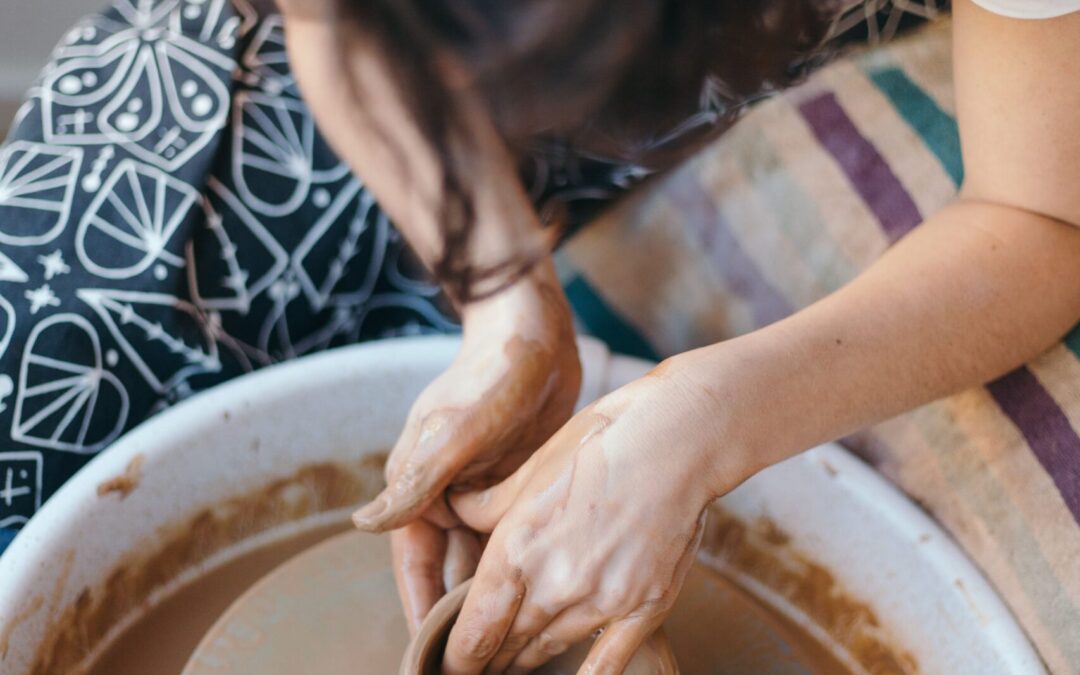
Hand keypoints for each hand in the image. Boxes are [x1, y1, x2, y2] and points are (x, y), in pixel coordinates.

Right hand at [356, 266, 581, 631]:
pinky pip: (513, 533)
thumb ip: (416, 481)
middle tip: (486, 662)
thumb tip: (364, 525)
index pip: (415, 567)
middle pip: (450, 570)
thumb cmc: (490, 375)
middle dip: (462, 614)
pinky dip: (521, 561)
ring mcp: (482, 489)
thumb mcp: (455, 432)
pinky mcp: (515, 480)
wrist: (532, 330)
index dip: (421, 613)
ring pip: (485, 556)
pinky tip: (543, 592)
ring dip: (495, 592)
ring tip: (518, 642)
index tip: (434, 662)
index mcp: (418, 487)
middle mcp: (446, 495)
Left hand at [441, 359, 743, 674]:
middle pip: (508, 645)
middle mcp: (554, 584)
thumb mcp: (533, 465)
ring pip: (549, 649)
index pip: (474, 628)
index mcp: (517, 549)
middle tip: (479, 663)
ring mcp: (602, 600)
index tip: (451, 661)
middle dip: (488, 658)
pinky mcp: (644, 606)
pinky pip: (608, 660)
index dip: (457, 655)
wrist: (678, 439)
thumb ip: (489, 503)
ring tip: (513, 665)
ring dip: (525, 661)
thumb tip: (457, 510)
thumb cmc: (602, 439)